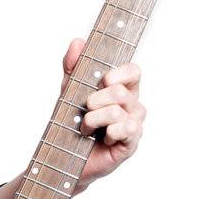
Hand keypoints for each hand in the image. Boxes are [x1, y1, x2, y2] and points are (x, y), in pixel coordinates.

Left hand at [60, 36, 145, 191]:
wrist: (64, 156)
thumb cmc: (72, 123)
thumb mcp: (68, 91)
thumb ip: (73, 66)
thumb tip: (78, 42)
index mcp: (122, 88)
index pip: (134, 70)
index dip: (120, 72)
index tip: (103, 80)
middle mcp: (133, 105)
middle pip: (120, 91)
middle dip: (95, 100)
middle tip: (85, 110)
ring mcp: (134, 124)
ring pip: (118, 110)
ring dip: (93, 119)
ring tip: (86, 128)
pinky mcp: (131, 143)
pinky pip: (126, 129)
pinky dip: (107, 132)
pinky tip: (102, 138)